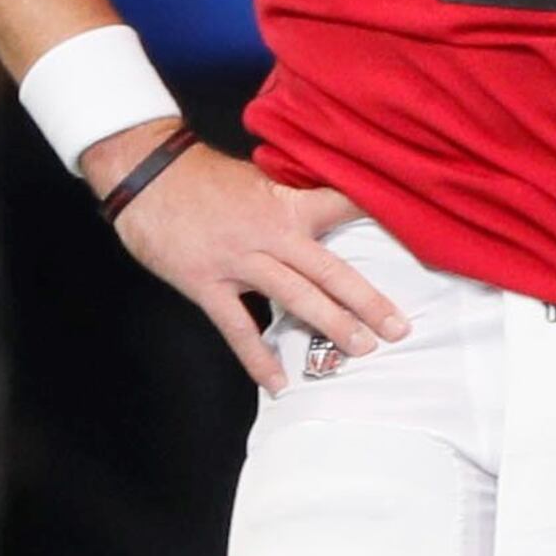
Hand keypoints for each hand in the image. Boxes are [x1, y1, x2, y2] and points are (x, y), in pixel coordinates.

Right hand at [92, 129, 403, 392]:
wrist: (144, 173)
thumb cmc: (196, 175)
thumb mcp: (251, 178)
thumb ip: (282, 201)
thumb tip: (312, 215)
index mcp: (282, 203)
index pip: (339, 207)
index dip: (374, 219)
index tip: (411, 233)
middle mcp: (269, 233)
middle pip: (328, 270)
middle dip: (366, 300)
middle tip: (397, 328)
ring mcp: (239, 261)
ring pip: (295, 297)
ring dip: (330, 325)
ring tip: (359, 350)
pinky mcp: (207, 284)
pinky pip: (238, 327)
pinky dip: (259, 358)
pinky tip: (279, 382)